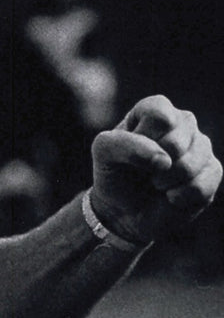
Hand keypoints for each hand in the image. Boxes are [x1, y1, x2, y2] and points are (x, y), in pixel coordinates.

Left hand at [91, 95, 221, 243]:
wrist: (124, 208)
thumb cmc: (114, 173)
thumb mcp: (104, 151)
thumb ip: (126, 145)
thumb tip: (165, 160)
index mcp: (155, 109)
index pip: (160, 117)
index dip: (142, 141)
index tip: (130, 152)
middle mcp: (183, 122)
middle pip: (175, 143)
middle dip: (152, 166)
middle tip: (143, 172)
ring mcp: (201, 146)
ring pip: (189, 166)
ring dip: (164, 183)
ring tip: (156, 183)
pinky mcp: (212, 172)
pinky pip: (200, 187)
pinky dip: (178, 198)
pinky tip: (170, 195)